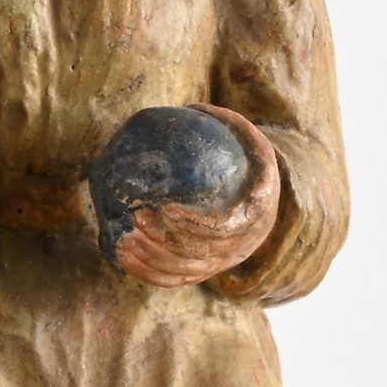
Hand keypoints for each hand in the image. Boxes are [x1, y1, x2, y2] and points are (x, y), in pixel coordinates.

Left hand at [110, 105, 282, 283]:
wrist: (265, 201)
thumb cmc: (251, 163)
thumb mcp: (252, 140)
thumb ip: (229, 124)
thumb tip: (192, 106)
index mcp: (255, 216)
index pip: (225, 229)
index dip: (196, 225)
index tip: (166, 208)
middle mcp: (242, 246)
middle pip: (201, 256)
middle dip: (165, 243)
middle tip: (136, 220)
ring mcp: (224, 262)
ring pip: (186, 271)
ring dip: (152, 260)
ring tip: (123, 242)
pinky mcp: (207, 271)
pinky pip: (176, 279)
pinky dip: (148, 273)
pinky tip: (121, 256)